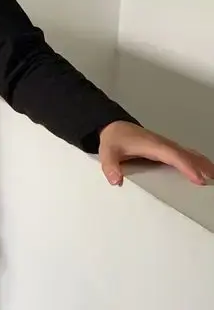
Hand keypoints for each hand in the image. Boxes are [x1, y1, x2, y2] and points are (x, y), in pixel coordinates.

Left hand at [99, 121, 213, 185]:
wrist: (114, 128)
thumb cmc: (114, 139)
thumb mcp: (107, 153)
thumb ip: (110, 166)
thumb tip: (116, 181)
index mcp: (153, 146)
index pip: (174, 156)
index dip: (187, 167)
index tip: (198, 179)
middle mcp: (163, 145)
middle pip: (188, 155)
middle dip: (202, 167)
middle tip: (212, 180)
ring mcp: (166, 146)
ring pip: (189, 154)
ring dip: (203, 164)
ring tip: (213, 176)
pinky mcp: (166, 149)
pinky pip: (185, 155)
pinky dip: (196, 161)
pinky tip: (203, 169)